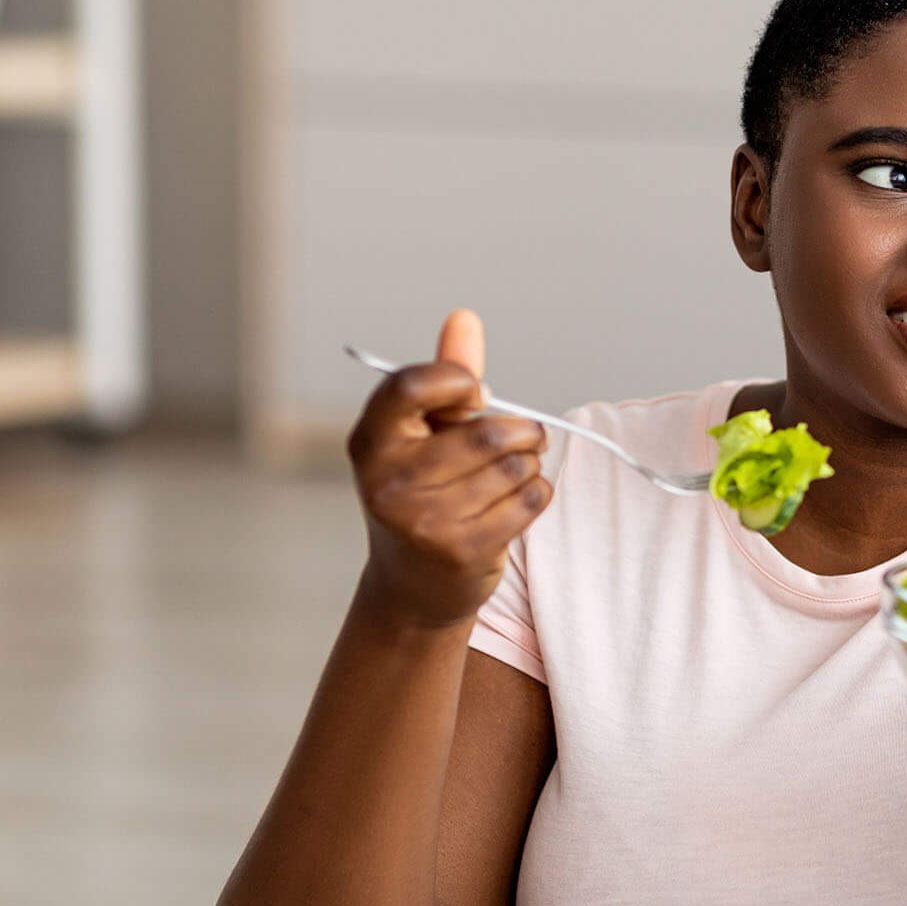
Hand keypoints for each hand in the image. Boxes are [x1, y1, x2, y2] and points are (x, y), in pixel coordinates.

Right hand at [348, 308, 553, 628]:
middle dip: (520, 429)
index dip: (457, 380)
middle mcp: (387, 481)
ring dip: (529, 463)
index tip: (475, 395)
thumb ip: (445, 381)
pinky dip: (537, 491)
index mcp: (370, 442)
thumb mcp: (421, 436)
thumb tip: (464, 317)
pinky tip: (518, 500)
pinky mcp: (462, 551)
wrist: (412, 588)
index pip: (413, 386)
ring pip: (514, 465)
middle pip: (484, 431)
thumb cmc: (421, 493)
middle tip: (525, 435)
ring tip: (514, 472)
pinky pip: (530, 499)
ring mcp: (423, 521)